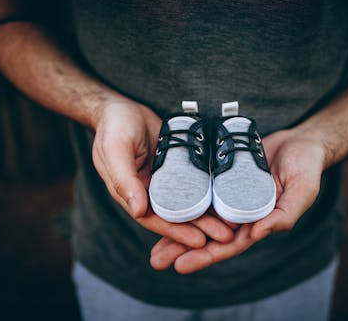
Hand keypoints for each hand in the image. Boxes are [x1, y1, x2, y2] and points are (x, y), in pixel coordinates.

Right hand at [91, 96, 233, 247]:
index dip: (176, 232)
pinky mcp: (176, 167)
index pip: (154, 219)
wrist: (122, 106)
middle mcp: (148, 191)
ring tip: (232, 224)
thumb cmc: (114, 125)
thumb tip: (138, 211)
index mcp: (131, 193)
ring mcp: (164, 180)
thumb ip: (123, 178)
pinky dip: (208, 193)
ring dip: (208, 214)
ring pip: (188, 202)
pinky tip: (226, 198)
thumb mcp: (115, 148)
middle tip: (226, 236)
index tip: (199, 241)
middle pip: (176, 215)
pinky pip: (194, 183)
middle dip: (200, 227)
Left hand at [150, 128, 326, 272]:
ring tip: (152, 242)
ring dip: (177, 228)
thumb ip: (284, 215)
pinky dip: (184, 200)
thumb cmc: (306, 168)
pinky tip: (164, 204)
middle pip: (207, 236)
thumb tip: (257, 234)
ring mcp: (229, 195)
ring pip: (199, 216)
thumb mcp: (302, 191)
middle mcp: (240, 213)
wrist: (300, 142)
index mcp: (257, 222)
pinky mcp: (222, 178)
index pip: (228, 245)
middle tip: (156, 261)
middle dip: (182, 249)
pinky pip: (200, 191)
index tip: (181, 266)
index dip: (206, 257)